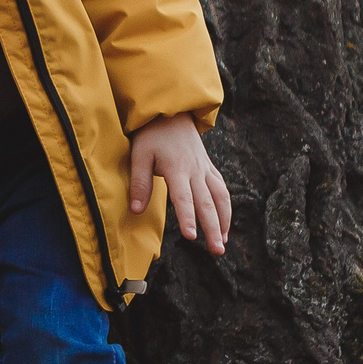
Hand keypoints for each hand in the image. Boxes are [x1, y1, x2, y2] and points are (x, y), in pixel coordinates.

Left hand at [128, 114, 230, 256]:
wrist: (171, 112)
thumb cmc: (152, 135)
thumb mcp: (139, 155)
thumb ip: (139, 183)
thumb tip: (136, 211)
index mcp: (177, 168)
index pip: (184, 198)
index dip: (188, 218)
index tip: (191, 237)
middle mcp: (195, 170)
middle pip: (208, 203)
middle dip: (213, 228)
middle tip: (217, 251)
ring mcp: (205, 169)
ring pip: (221, 197)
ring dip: (224, 221)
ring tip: (223, 243)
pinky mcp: (209, 168)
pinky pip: (222, 189)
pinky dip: (226, 208)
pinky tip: (224, 224)